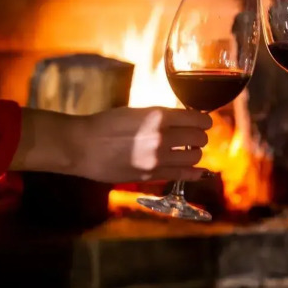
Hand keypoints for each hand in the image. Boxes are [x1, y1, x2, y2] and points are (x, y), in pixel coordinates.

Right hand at [13, 106, 212, 182]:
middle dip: (199, 136)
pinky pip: (182, 175)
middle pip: (199, 139)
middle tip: (194, 136)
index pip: (197, 118)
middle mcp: (163, 137)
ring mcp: (158, 159)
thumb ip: (161, 117)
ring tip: (187, 150)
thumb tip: (182, 120)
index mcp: (159, 116)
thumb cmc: (106, 124)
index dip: (204, 120)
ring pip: (194, 157)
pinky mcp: (151, 176)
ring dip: (194, 153)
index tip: (203, 121)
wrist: (82, 146)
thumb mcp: (136, 112)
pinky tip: (198, 171)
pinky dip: (194, 172)